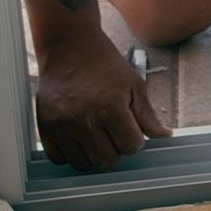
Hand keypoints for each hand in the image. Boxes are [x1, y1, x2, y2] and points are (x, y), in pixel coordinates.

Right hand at [37, 31, 172, 172]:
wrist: (69, 47)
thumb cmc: (103, 63)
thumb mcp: (133, 84)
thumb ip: (147, 115)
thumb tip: (165, 136)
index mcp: (110, 107)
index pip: (130, 147)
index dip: (134, 141)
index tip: (130, 130)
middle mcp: (84, 119)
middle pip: (107, 160)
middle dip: (116, 150)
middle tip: (113, 133)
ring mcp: (62, 124)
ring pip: (83, 163)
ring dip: (93, 155)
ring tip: (96, 136)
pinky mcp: (45, 126)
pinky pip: (59, 158)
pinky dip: (70, 154)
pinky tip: (78, 139)